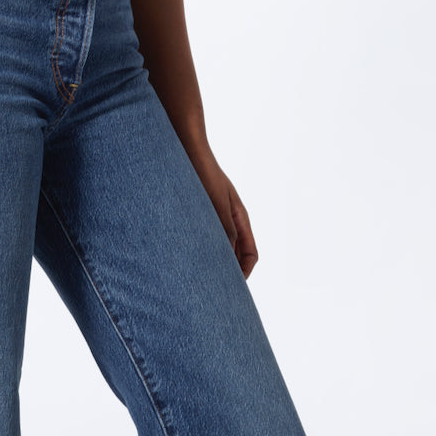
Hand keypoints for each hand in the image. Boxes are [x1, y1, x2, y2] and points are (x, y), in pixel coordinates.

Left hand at [188, 147, 259, 278]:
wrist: (187, 147)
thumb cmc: (203, 173)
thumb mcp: (217, 205)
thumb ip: (226, 231)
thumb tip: (228, 260)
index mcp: (240, 217)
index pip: (251, 253)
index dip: (244, 272)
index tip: (232, 287)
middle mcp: (229, 218)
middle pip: (235, 252)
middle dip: (228, 270)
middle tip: (214, 288)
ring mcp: (214, 214)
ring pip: (218, 244)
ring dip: (211, 258)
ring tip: (197, 274)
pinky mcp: (198, 211)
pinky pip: (202, 235)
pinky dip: (198, 246)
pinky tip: (184, 253)